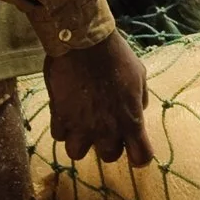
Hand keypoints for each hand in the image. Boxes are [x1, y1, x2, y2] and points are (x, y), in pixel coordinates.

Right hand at [45, 32, 152, 166]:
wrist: (83, 42)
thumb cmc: (116, 56)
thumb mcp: (139, 75)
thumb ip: (139, 98)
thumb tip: (138, 109)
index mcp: (131, 120)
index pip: (141, 157)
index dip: (138, 156)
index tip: (134, 149)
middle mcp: (107, 129)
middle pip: (108, 157)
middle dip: (107, 145)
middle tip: (104, 128)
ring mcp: (81, 126)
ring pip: (77, 153)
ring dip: (80, 141)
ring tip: (81, 125)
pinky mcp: (60, 117)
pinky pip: (58, 135)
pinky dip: (62, 127)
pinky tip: (65, 113)